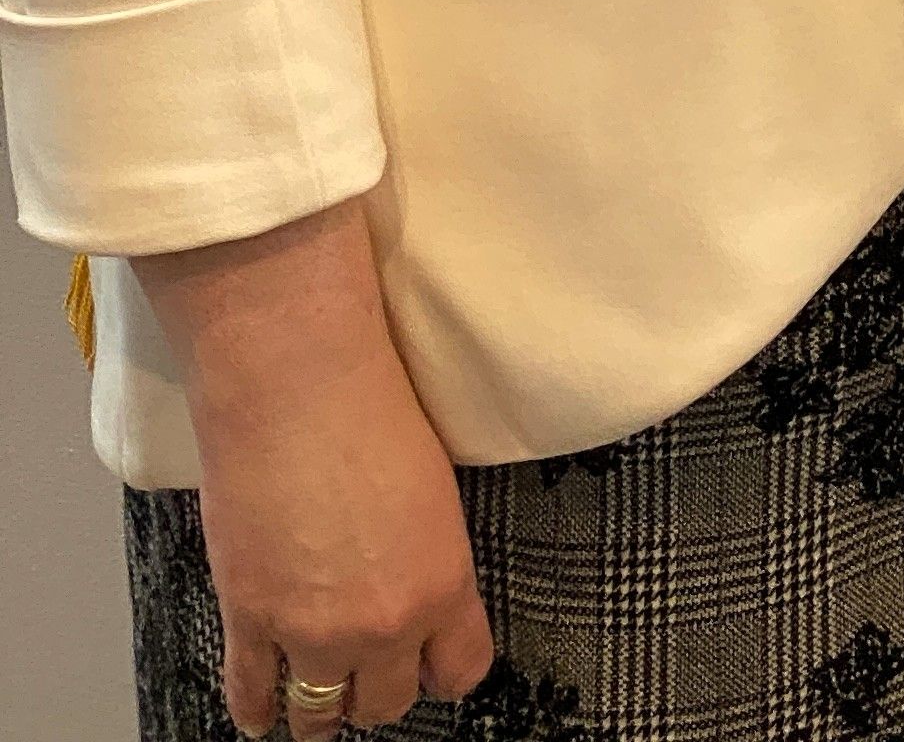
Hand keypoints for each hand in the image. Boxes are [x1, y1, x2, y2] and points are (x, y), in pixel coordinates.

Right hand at [131, 207, 494, 732]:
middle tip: (369, 669)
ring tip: (320, 696)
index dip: (444, 671)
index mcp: (442, 586)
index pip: (460, 672)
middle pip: (387, 701)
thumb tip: (415, 587)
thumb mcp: (436, 492)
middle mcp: (382, 625)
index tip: (433, 665)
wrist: (298, 387)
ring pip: (320, 712)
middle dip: (379, 688)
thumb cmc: (374, 413)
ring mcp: (312, 631)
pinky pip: (252, 693)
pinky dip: (255, 710)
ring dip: (321, 707)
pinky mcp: (249, 620)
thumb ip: (430, 559)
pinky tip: (259, 715)